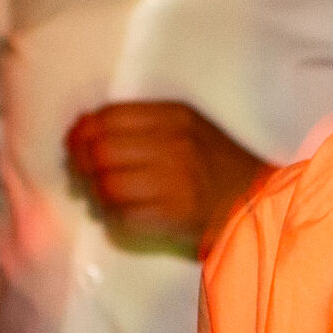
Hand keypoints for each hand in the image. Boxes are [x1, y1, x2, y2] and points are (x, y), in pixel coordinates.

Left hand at [65, 103, 271, 256]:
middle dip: (82, 164)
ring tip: (102, 194)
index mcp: (176, 116)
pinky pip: (121, 216)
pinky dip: (113, 216)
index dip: (81, 131)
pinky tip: (121, 212)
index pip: (108, 118)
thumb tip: (82, 131)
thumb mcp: (188, 125)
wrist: (257, 199)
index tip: (74, 142)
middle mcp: (174, 145)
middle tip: (81, 172)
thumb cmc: (217, 161)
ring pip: (107, 186)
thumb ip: (141, 122)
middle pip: (101, 152)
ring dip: (96, 193)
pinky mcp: (173, 216)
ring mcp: (174, 183)